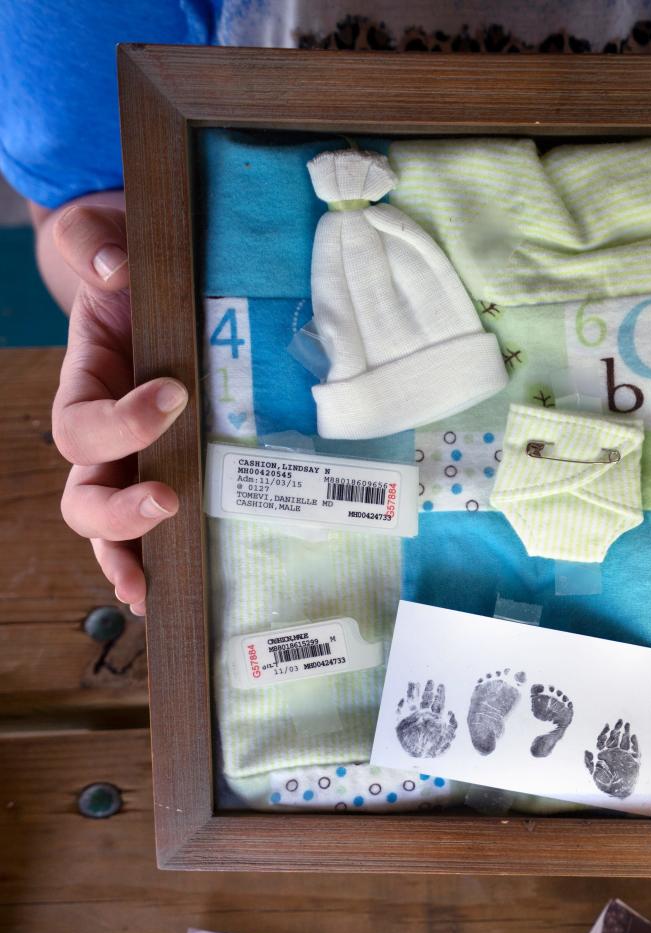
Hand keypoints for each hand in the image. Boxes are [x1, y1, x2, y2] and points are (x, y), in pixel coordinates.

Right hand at [51, 203, 186, 615]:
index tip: (175, 394)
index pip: (82, 423)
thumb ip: (95, 239)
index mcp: (85, 383)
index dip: (122, 420)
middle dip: (117, 509)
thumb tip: (112, 267)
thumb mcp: (106, 231)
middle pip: (84, 492)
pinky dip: (154, 558)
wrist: (153, 270)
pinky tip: (163, 590)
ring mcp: (137, 458)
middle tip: (167, 500)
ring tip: (151, 585)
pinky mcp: (175, 467)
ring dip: (128, 554)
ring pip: (110, 522)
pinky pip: (154, 524)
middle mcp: (105, 433)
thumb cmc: (131, 256)